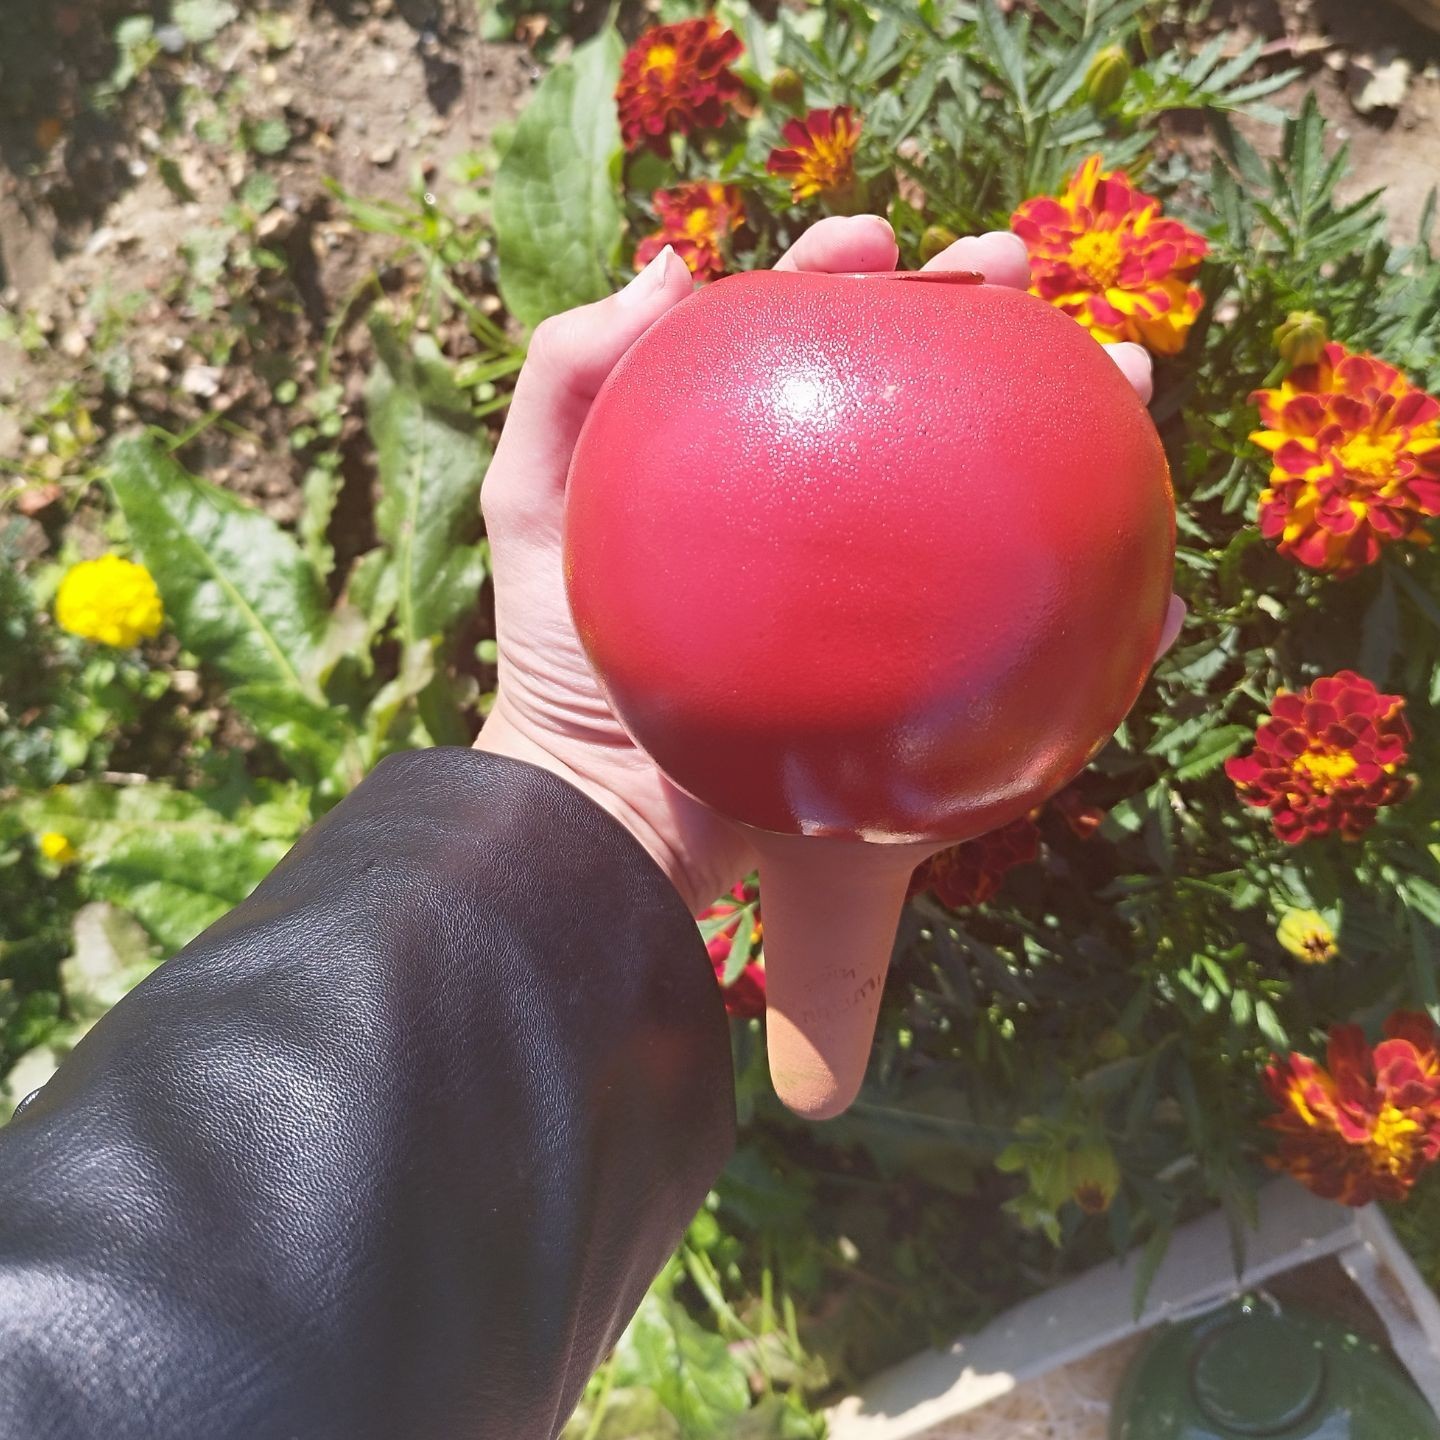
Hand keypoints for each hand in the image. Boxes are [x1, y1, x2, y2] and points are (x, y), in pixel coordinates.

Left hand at [475, 216, 1180, 1108]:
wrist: (616, 816)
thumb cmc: (558, 666)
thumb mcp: (529, 507)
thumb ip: (567, 378)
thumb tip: (675, 264)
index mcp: (732, 458)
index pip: (795, 340)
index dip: (836, 274)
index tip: (878, 243)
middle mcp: (810, 511)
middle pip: (901, 389)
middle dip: (967, 314)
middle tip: (1016, 271)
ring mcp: (864, 589)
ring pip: (969, 482)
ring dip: (1047, 413)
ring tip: (1119, 369)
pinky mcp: (907, 664)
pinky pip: (1000, 605)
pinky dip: (1067, 569)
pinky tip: (1114, 529)